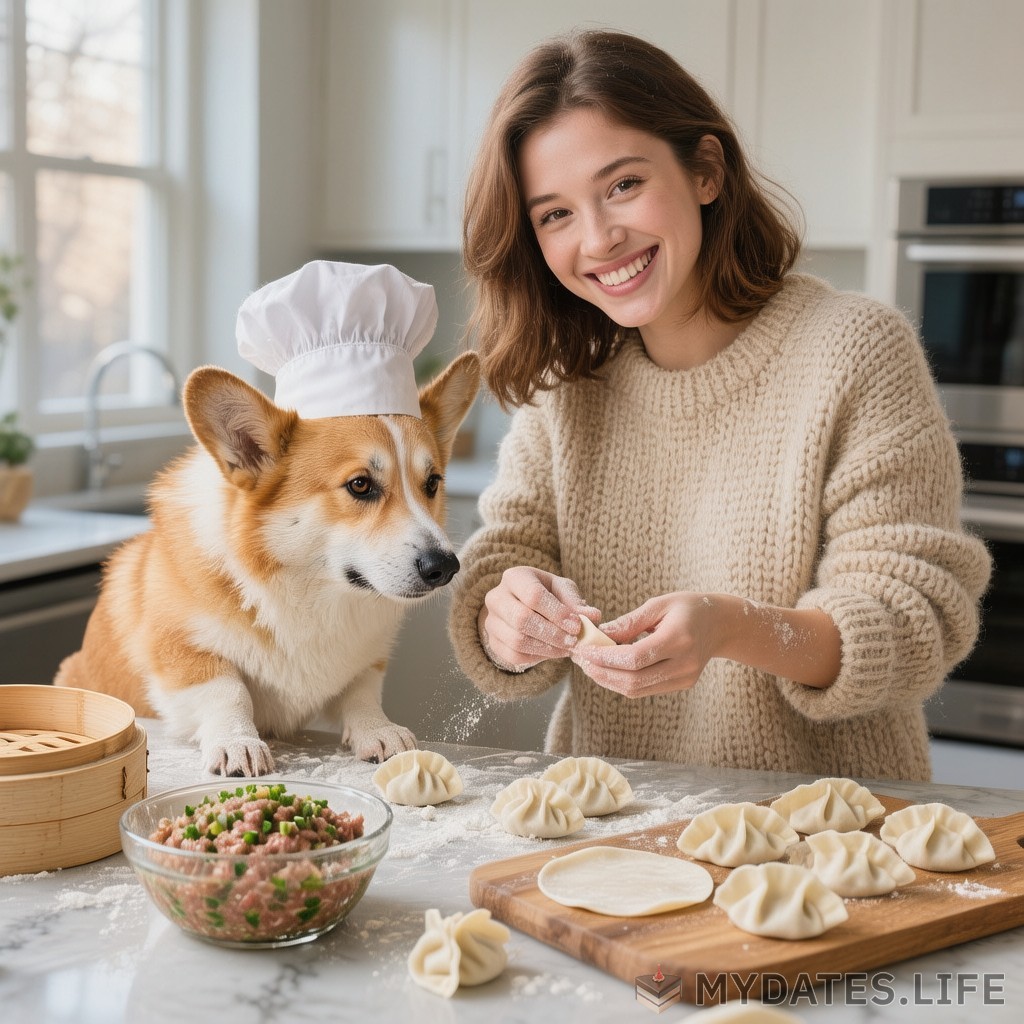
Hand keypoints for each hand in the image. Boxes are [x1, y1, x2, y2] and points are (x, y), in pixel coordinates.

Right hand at [479, 566, 599, 671]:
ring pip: (517, 640)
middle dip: (552, 634)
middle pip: (521, 619)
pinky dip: (536, 657)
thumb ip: (576, 602)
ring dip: (547, 648)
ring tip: (567, 648)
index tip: (577, 626)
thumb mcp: (563, 590)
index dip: (557, 613)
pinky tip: (552, 652)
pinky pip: (513, 655)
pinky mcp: (492, 642)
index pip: (533, 595)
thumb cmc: (547, 595)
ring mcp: (491, 621)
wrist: (525, 607)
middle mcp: (496, 597)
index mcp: (515, 577)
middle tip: (573, 642)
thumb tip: (592, 616)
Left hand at [571, 592, 729, 697]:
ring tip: (590, 665)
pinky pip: (645, 689)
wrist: (721, 624)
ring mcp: (684, 678)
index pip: (635, 658)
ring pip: (637, 690)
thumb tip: (599, 634)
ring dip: (609, 680)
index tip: (584, 650)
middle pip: (634, 680)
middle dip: (602, 673)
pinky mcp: (681, 685)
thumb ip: (629, 622)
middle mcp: (684, 664)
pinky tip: (610, 668)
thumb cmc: (688, 608)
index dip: (605, 657)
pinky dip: (623, 681)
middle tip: (581, 660)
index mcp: (679, 639)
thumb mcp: (659, 604)